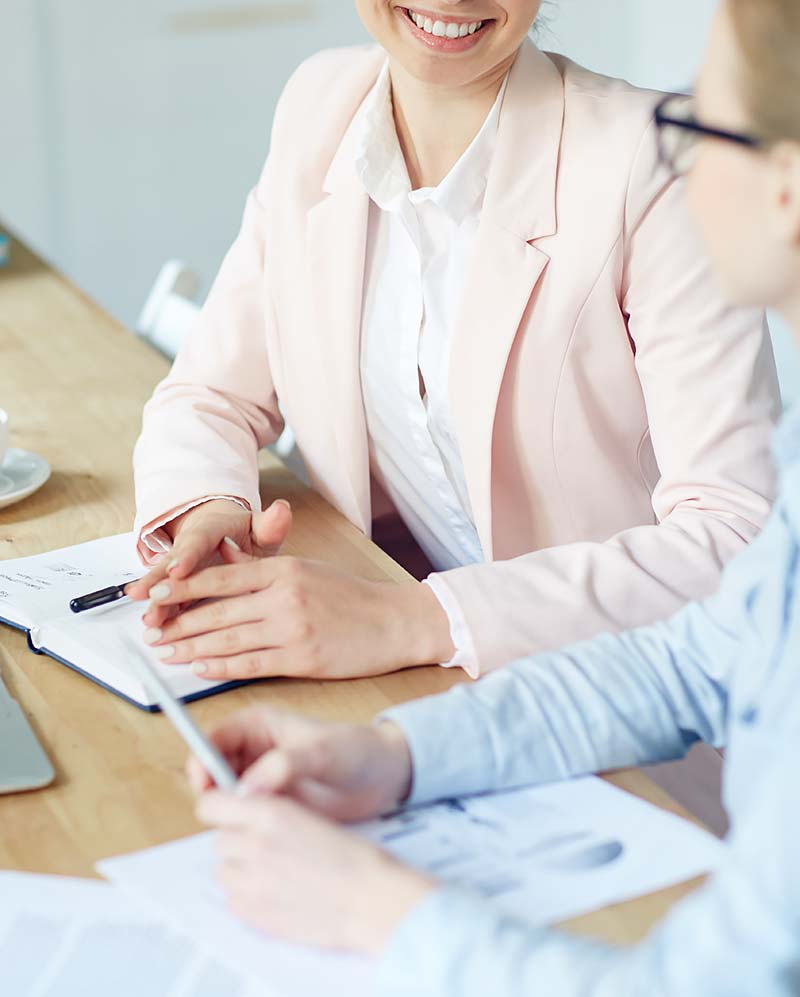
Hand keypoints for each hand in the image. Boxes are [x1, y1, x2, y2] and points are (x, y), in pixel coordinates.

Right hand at [127, 498, 292, 628]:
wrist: (229, 536)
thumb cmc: (248, 535)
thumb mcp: (261, 528)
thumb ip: (270, 525)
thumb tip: (282, 510)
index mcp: (211, 530)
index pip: (198, 541)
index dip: (187, 555)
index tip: (178, 569)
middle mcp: (189, 548)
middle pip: (172, 564)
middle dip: (159, 581)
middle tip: (148, 596)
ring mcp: (180, 569)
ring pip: (165, 585)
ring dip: (157, 603)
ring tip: (149, 621)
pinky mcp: (179, 588)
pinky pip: (168, 601)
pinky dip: (162, 615)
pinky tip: (153, 630)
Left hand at [141, 555, 453, 680]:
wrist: (395, 622)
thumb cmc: (352, 597)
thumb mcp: (307, 570)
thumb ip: (265, 569)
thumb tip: (224, 562)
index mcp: (283, 570)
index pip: (220, 577)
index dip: (182, 586)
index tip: (155, 594)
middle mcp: (284, 597)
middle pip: (217, 610)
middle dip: (178, 622)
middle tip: (150, 631)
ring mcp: (292, 629)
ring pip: (228, 638)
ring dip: (191, 647)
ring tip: (166, 652)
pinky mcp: (301, 659)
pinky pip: (251, 664)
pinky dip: (221, 666)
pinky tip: (200, 668)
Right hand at [186, 707, 412, 820]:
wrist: (383, 778)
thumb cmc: (358, 752)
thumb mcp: (323, 753)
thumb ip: (285, 764)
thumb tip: (248, 788)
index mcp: (257, 725)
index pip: (211, 739)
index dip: (201, 762)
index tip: (205, 786)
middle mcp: (252, 751)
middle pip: (210, 773)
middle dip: (213, 793)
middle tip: (232, 813)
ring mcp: (259, 779)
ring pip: (224, 798)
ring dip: (229, 812)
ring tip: (252, 824)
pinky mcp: (269, 805)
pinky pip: (243, 816)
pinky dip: (244, 826)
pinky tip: (261, 835)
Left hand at [198, 791, 435, 954]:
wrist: (370, 900)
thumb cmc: (354, 859)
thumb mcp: (311, 816)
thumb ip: (272, 812)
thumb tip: (246, 812)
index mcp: (270, 813)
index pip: (212, 803)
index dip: (219, 806)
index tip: (227, 811)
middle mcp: (254, 844)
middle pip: (220, 837)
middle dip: (238, 839)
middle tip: (267, 846)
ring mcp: (250, 881)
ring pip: (223, 869)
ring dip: (241, 868)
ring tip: (275, 871)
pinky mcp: (251, 913)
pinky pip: (232, 898)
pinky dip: (247, 895)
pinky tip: (276, 892)